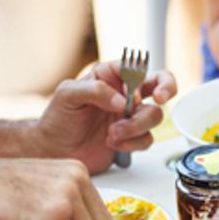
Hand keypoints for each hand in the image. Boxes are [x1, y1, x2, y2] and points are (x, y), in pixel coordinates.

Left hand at [34, 59, 177, 173]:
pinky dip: (132, 143)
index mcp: (109, 77)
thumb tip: (120, 100)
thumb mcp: (67, 95)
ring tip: (112, 134)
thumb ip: (95, 91)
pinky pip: (146, 139)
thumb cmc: (57, 120)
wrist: (54, 150)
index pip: (139, 69)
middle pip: (158, 88)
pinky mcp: (131, 138)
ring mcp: (128, 117)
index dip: (151, 79)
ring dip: (136, 127)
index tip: (150, 93)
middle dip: (164, 92)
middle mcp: (123, 94)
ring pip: (154, 116)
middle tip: (159, 99)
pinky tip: (113, 144)